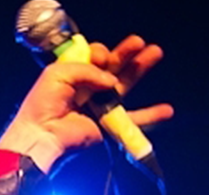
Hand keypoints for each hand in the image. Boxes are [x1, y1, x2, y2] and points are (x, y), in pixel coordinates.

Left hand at [0, 35, 172, 171]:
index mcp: (70, 76)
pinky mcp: (105, 125)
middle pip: (111, 68)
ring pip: (123, 85)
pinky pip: (131, 121)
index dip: (100, 54)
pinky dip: (149, 116)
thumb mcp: (58, 74)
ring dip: (139, 69)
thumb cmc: (42, 106)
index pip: (92, 59)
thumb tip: (110, 80)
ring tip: (154, 53)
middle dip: (126, 54)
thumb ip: (86, 68)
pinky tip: (166, 110)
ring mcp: (96, 107)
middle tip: (140, 43)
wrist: (42, 136)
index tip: (102, 57)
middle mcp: (84, 91)